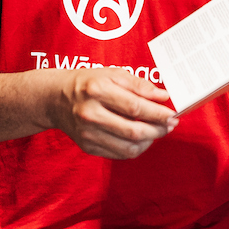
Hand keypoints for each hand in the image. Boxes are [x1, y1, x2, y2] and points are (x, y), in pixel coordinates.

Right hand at [47, 68, 178, 159]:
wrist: (56, 99)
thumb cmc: (89, 83)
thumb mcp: (112, 74)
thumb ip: (139, 85)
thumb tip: (163, 97)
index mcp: (97, 91)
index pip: (135, 107)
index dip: (158, 113)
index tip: (172, 114)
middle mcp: (90, 114)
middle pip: (134, 131)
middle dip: (158, 130)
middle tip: (170, 125)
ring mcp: (88, 134)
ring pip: (129, 147)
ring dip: (150, 141)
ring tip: (157, 131)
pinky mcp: (88, 147)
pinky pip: (119, 154)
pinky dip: (135, 148)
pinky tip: (142, 138)